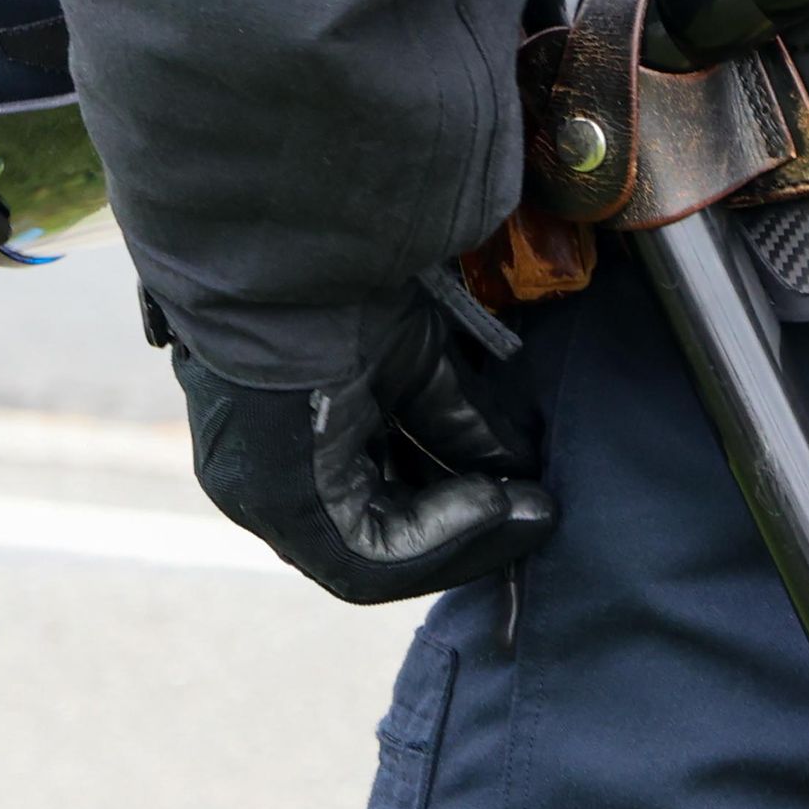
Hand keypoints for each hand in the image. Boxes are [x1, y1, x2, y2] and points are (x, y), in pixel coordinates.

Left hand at [171, 293, 558, 602]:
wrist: (296, 252)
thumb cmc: (342, 287)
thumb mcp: (415, 363)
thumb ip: (461, 422)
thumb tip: (522, 468)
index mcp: (295, 435)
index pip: (380, 492)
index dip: (455, 498)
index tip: (519, 485)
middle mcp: (275, 478)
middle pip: (383, 532)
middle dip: (466, 527)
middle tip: (534, 509)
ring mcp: (274, 499)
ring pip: (379, 557)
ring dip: (464, 538)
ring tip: (528, 508)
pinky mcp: (286, 508)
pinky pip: (371, 555)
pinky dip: (440, 536)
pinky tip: (493, 500)